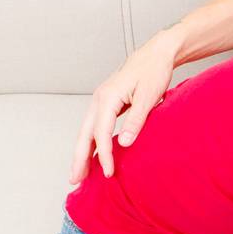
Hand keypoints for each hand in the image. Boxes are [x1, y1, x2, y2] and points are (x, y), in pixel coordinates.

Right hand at [68, 28, 183, 183]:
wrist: (157, 53)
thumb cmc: (154, 71)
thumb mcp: (149, 97)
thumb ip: (135, 121)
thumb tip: (123, 143)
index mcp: (107, 98)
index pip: (101, 133)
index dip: (104, 155)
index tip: (108, 173)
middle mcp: (99, 99)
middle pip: (85, 134)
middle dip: (79, 158)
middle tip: (75, 180)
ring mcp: (101, 100)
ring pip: (87, 131)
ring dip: (83, 152)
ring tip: (80, 173)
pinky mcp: (108, 102)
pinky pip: (95, 126)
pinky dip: (92, 141)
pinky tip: (94, 154)